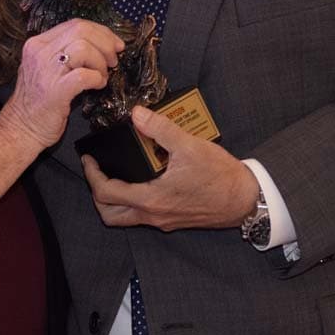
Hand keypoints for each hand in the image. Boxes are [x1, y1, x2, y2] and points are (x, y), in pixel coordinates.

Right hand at [0, 19, 123, 151]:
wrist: (20, 129)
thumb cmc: (37, 100)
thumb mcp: (45, 67)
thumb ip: (64, 52)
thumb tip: (100, 45)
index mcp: (38, 43)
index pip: (75, 24)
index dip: (101, 32)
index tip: (114, 44)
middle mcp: (39, 52)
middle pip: (82, 31)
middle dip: (105, 43)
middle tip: (113, 60)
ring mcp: (46, 71)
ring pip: (84, 48)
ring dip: (101, 62)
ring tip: (102, 76)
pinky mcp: (54, 91)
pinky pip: (84, 75)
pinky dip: (97, 78)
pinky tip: (97, 85)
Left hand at [81, 104, 259, 230]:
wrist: (246, 200)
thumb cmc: (220, 176)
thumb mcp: (189, 146)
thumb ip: (160, 129)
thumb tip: (137, 114)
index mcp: (151, 199)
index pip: (106, 193)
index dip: (92, 175)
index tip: (88, 159)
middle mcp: (153, 216)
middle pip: (110, 215)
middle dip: (96, 194)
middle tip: (96, 171)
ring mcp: (163, 220)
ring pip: (125, 218)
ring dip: (113, 201)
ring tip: (115, 174)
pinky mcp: (173, 220)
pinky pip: (142, 214)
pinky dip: (132, 199)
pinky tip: (142, 177)